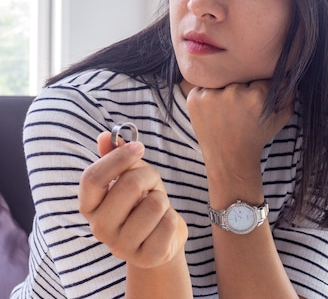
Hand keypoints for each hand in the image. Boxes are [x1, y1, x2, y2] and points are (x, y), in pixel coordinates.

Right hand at [78, 132, 187, 268]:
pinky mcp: (146, 257)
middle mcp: (99, 228)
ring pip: (154, 204)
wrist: (160, 240)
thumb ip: (117, 158)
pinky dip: (171, 218)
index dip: (118, 158)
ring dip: (162, 199)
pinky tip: (162, 226)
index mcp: (89, 206)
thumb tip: (105, 137)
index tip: (139, 147)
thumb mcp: (130, 178)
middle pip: (129, 185)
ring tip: (156, 209)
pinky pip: (168, 222)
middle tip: (151, 185)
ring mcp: (121, 246)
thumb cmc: (142, 203)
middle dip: (149, 176)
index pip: (92, 178)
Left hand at [187, 81, 292, 195]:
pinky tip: (212, 111)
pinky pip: (202, 86)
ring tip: (226, 109)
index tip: (255, 101)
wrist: (229, 159)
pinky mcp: (195, 98)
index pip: (259, 77)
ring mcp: (212, 95)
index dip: (258, 89)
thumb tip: (290, 74)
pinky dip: (206, 95)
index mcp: (257, 96)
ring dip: (223, 90)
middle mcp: (234, 93)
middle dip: (241, 88)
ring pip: (221, 80)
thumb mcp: (280, 118)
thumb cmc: (256, 138)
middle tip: (239, 107)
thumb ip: (288, 95)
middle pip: (239, 77)